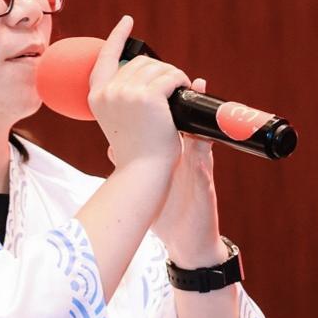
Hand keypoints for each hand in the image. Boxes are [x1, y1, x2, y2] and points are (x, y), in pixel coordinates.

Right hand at [88, 15, 187, 170]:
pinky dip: (181, 81)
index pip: (104, 59)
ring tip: (177, 95)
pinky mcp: (147, 96)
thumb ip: (123, 98)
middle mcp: (108, 92)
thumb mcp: (121, 120)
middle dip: (159, 71)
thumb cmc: (137, 150)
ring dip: (173, 77)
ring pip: (158, 68)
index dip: (117, 38)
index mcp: (97, 97)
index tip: (126, 21)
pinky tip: (183, 92)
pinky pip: (171, 76)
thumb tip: (145, 74)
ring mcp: (125, 93)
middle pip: (140, 63)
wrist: (142, 169)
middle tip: (171, 91)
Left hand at [151, 78, 226, 265]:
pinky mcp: (205, 184)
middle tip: (168, 79)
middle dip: (174, 98)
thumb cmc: (168, 211)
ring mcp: (198, 169)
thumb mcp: (153, 186)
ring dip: (194, 114)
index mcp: (175, 154)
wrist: (187, 238)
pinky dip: (202, 151)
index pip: (171, 123)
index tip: (150, 84)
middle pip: (185, 119)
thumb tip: (111, 148)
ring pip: (201, 133)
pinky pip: (205, 164)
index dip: (162, 102)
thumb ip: (137, 167)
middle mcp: (188, 156)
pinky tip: (199, 139)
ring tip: (192, 86)